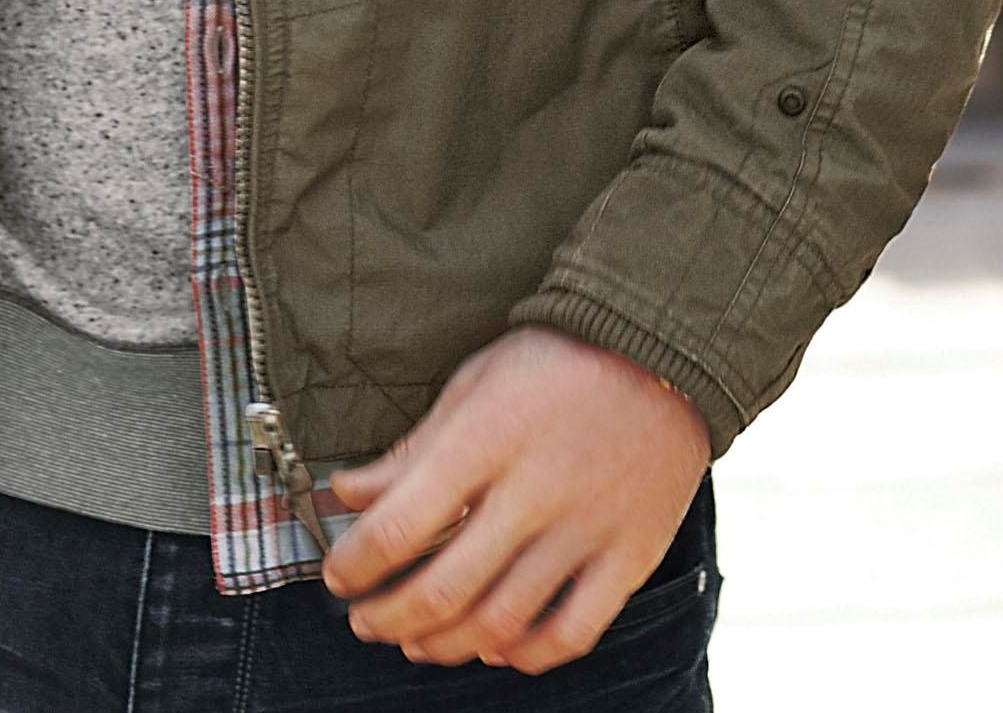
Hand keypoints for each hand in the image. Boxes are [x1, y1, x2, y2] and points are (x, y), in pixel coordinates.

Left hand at [321, 326, 710, 673]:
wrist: (664, 348)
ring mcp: (587, 527)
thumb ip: (414, 448)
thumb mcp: (475, 383)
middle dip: (389, 616)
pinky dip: (527, 655)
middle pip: (445, 588)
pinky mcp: (630, 553)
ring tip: (417, 640)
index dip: (357, 564)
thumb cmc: (557, 360)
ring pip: (502, 621)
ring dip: (445, 644)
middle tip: (366, 620)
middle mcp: (536, 489)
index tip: (339, 576)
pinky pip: (573, 632)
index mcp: (488, 437)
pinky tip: (497, 645)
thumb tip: (348, 491)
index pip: (401, 524)